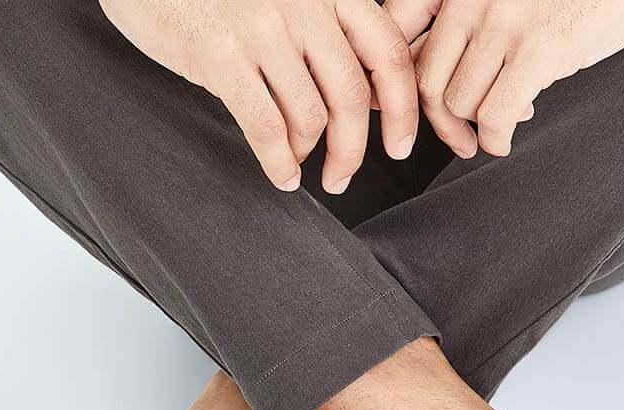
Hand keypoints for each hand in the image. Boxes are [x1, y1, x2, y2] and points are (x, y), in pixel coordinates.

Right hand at [99, 0, 418, 192]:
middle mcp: (303, 1)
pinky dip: (279, 164)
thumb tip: (377, 103)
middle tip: (341, 178)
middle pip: (352, 98)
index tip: (401, 147)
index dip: (404, 109)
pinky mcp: (219, 54)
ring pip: (310, 118)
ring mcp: (261, 26)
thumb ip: (331, 36)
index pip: (388, 53)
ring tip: (295, 161)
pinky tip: (281, 176)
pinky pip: (266, 128)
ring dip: (306, 154)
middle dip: (352, 152)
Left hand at [385, 0, 623, 156]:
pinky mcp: (539, 47)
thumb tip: (439, 85)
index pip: (397, 25)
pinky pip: (495, 116)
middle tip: (459, 139)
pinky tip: (505, 141)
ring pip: (459, 102)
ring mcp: (504, 17)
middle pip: (426, 76)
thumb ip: (473, 23)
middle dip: (439, 121)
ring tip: (499, 124)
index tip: (407, 106)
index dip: (394, 74)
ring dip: (476, 128)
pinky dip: (496, 140)